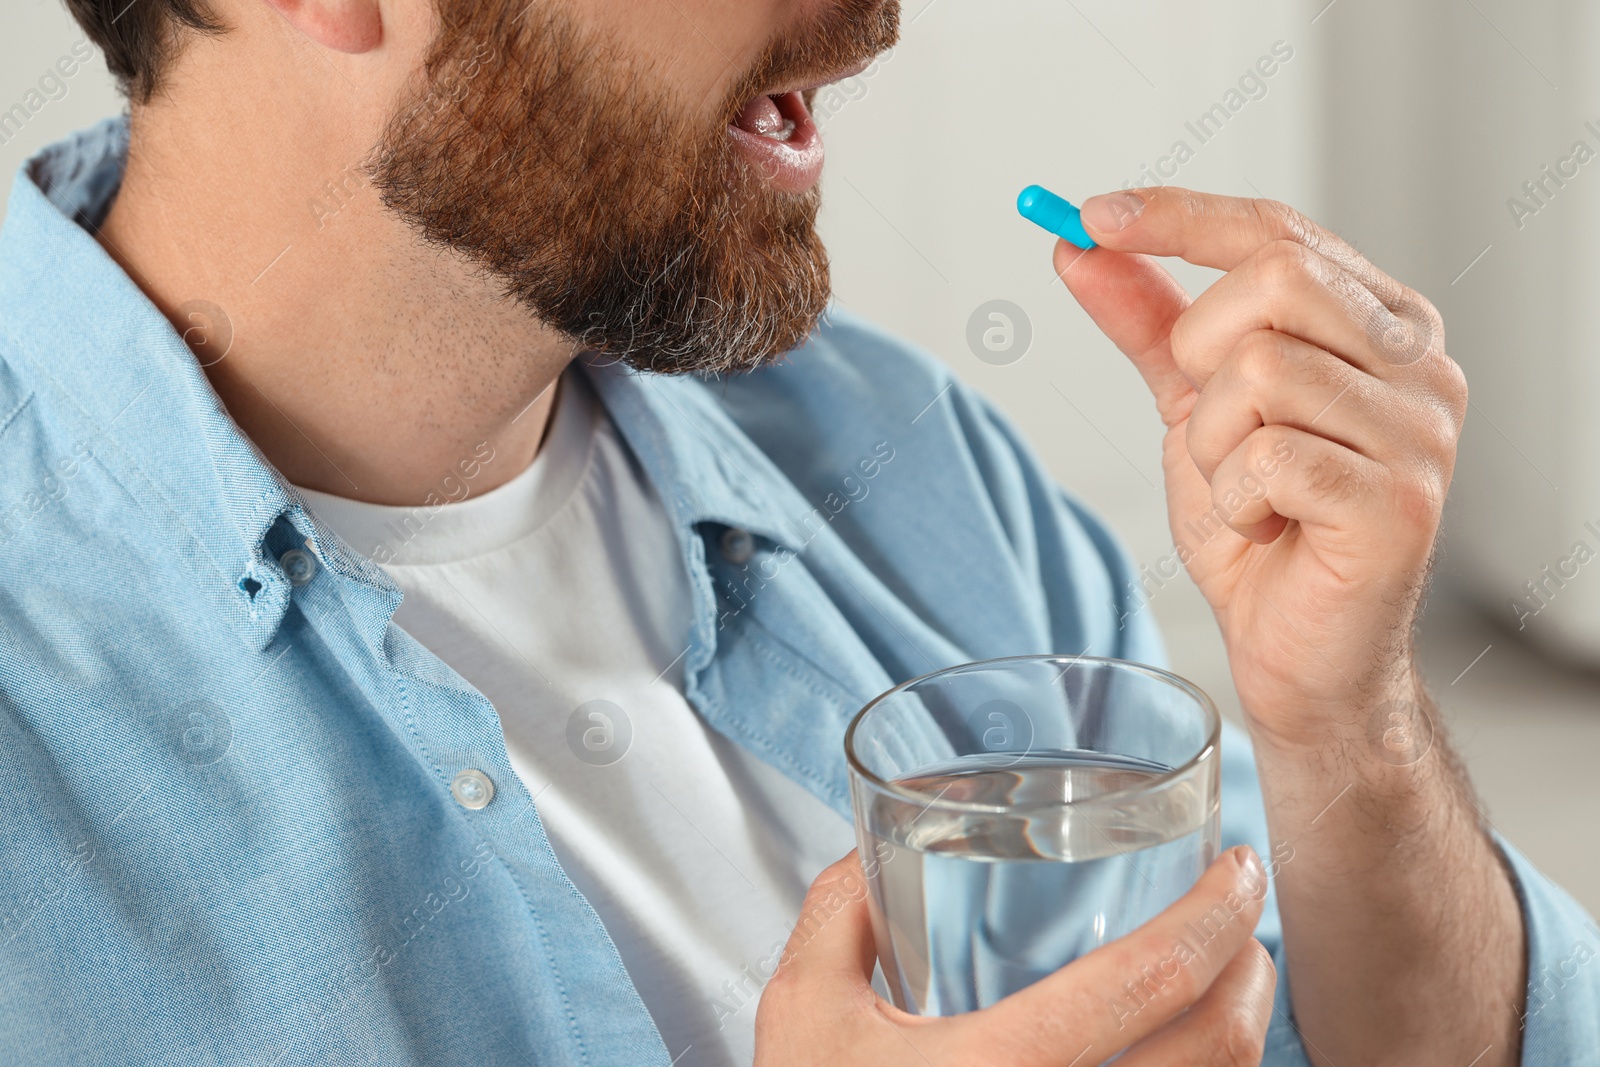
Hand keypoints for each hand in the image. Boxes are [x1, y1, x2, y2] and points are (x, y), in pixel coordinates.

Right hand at [754, 847, 1275, 1066]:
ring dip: (1243, 1032)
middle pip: (1216, 1050)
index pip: (1148, 982)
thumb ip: (841, 916)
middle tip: (1242, 920)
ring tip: (1227, 984)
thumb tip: (878, 851)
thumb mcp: (804, 1013)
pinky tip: (1181, 1056)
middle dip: (1251, 970)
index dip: (1212, 915)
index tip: (1236, 871)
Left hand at [1057, 189, 1466, 745]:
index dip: (1179, 217)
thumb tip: (1084, 246)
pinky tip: (1262, 530)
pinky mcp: (1398, 503)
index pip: (1277, 231)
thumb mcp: (1190, 408)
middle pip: (1274, 279)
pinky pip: (1266, 458)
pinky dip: (1229, 503)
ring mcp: (1420, 433)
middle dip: (1197, 353)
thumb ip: (1148, 325)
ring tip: (1242, 493)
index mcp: (1381, 322)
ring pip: (1260, 370)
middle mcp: (1419, 363)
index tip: (1093, 215)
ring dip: (1210, 444)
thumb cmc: (1260, 527)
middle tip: (1208, 427)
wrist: (1297, 654)